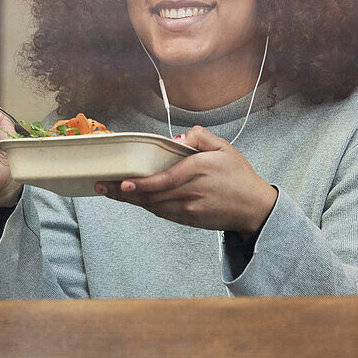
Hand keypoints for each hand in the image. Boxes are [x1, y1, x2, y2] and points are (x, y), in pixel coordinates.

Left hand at [95, 125, 277, 236]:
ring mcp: (189, 209)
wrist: (256, 208)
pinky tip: (132, 198)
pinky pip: (161, 213)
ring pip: (153, 206)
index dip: (140, 184)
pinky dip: (145, 205)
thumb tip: (178, 138)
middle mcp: (191, 192)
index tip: (121, 182)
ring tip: (110, 192)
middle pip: (151, 195)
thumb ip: (201, 137)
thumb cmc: (239, 176)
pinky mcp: (189, 220)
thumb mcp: (225, 148)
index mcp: (198, 171)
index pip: (163, 180)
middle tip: (101, 186)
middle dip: (123, 192)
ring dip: (130, 200)